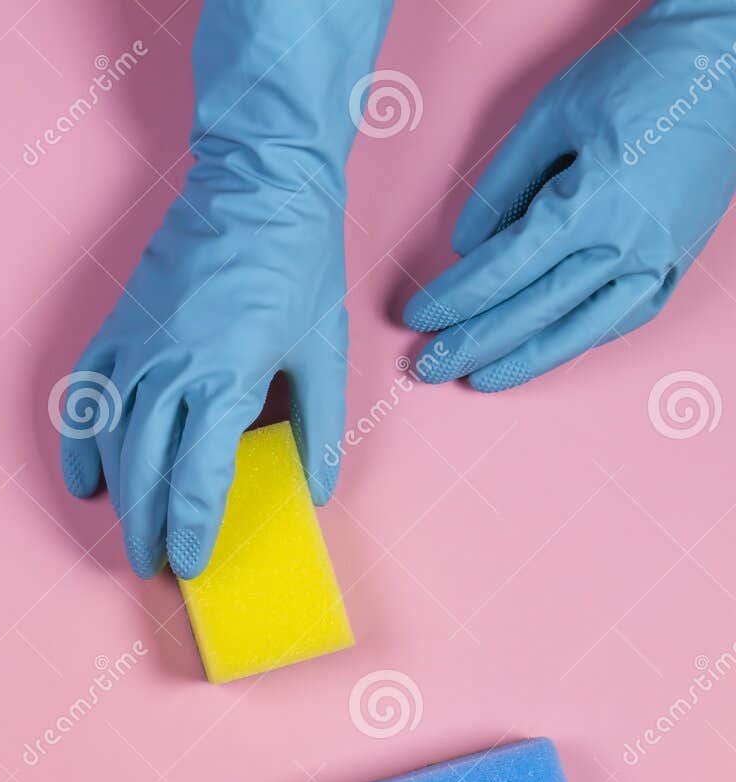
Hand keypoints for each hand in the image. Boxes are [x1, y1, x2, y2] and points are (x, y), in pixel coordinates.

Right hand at [57, 0, 389, 579]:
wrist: (255, 184)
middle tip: (153, 565)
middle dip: (146, 526)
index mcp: (225, 380)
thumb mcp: (324, 349)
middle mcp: (169, 370)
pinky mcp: (114, 329)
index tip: (192, 563)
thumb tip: (314, 490)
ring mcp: (134, 349)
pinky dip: (78, 443)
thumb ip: (318, 426)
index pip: (198, 478)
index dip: (192, 529)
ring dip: (116, 495)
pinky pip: (82, 398)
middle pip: (145, 471)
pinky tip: (85, 480)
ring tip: (128, 533)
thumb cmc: (295, 263)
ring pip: (109, 441)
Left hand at [404, 0, 735, 389]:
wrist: (728, 61)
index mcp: (593, 201)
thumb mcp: (553, 114)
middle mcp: (629, 241)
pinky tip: (548, 350)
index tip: (418, 317)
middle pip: (535, 309)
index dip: (457, 298)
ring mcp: (659, 256)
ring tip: (482, 379)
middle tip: (429, 366)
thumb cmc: (640, 75)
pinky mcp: (678, 258)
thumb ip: (504, 184)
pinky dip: (583, 338)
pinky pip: (626, 316)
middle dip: (476, 342)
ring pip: (583, 327)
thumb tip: (467, 246)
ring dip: (527, 360)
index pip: (505, 269)